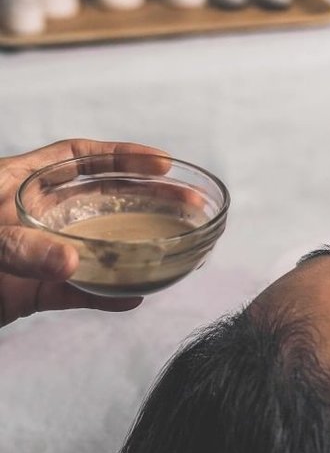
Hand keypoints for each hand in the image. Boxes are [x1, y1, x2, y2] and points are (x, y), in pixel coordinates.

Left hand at [0, 139, 168, 327]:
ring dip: (135, 247)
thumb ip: (22, 247)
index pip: (77, 158)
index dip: (121, 155)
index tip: (162, 163)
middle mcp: (34, 216)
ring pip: (97, 245)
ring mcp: (37, 254)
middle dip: (147, 197)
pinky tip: (132, 297)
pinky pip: (78, 291)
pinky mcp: (33, 292)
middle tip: (187, 202)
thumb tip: (73, 261)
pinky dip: (106, 296)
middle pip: (102, 198)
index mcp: (17, 184)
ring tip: (173, 247)